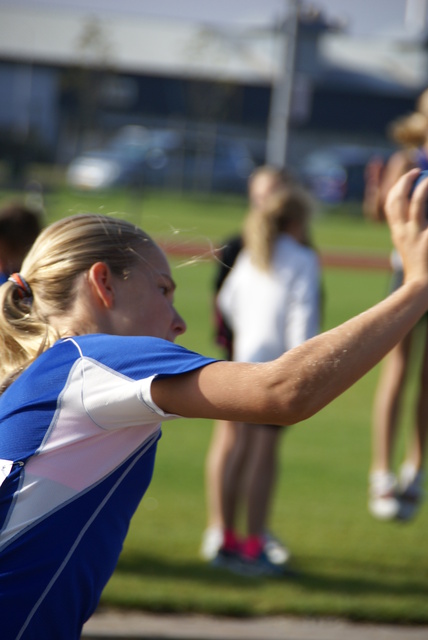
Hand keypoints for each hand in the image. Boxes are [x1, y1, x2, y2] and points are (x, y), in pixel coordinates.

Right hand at [385, 169, 427, 284]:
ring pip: (417, 202)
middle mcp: (403, 232)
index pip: (391, 207)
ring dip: (423, 186)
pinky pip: (427, 211)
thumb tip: (419, 220)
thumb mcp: (412, 251)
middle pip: (396, 201)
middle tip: (416, 172)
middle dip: (404, 182)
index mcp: (398, 235)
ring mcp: (416, 235)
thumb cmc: (421, 273)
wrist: (422, 288)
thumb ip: (412, 236)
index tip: (406, 180)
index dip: (397, 189)